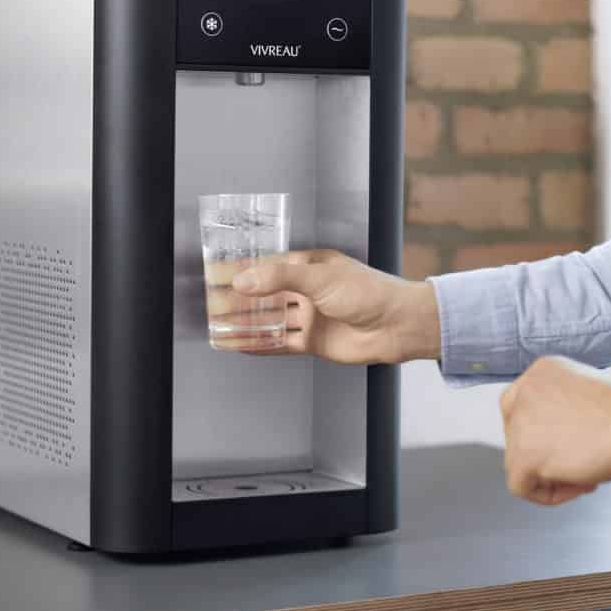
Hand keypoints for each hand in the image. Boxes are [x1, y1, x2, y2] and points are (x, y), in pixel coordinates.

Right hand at [230, 249, 440, 363]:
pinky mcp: (315, 342)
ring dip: (247, 323)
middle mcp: (309, 291)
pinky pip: (282, 344)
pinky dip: (261, 345)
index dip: (244, 270)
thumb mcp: (320, 278)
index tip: (218, 273)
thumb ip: (280, 279)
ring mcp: (312, 316)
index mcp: (311, 266)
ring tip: (219, 325)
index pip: (269, 266)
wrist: (398, 325)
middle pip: (267, 295)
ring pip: (272, 320)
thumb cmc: (370, 292)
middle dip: (241, 299)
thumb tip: (244, 280)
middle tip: (212, 302)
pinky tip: (241, 345)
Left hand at [499, 357, 610, 505]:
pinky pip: (521, 486)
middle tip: (582, 458)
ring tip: (588, 471)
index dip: (541, 431)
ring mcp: (521, 423)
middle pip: (516, 435)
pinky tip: (582, 483)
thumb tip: (556, 438)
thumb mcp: (589, 396)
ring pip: (517, 462)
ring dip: (552, 474)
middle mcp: (525, 391)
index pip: (520, 406)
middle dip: (547, 453)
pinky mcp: (524, 455)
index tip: (567, 442)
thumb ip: (563, 410)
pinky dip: (550, 494)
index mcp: (541, 372)